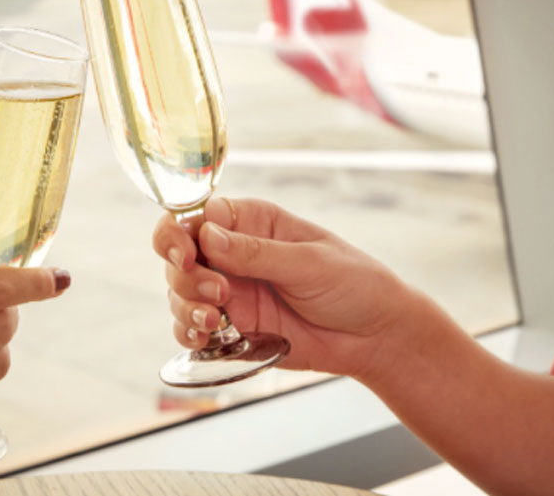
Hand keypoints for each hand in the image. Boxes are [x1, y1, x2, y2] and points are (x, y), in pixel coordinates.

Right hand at [153, 197, 409, 378]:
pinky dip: (189, 334)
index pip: (196, 216)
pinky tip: (207, 338)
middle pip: (178, 255)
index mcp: (251, 222)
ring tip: (215, 321)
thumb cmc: (353, 284)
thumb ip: (257, 253)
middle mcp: (232, 254)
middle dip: (186, 275)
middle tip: (219, 293)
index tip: (186, 254)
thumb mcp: (310, 262)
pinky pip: (193, 330)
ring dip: (186, 306)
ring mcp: (230, 292)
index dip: (179, 232)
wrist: (375, 336)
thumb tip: (208, 235)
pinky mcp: (233, 328)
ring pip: (179, 293)